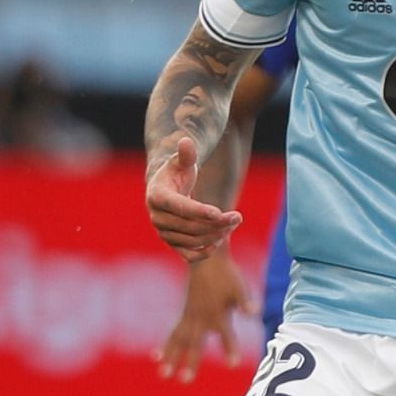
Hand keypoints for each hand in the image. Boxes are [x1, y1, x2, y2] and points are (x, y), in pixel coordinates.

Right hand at [145, 137, 241, 261]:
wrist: (166, 190)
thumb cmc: (176, 172)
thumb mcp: (181, 161)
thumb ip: (185, 154)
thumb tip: (186, 141)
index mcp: (158, 196)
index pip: (179, 207)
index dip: (199, 211)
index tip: (219, 213)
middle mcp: (157, 217)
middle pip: (189, 226)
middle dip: (216, 223)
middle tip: (238, 216)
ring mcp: (163, 232)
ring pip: (191, 240)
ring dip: (215, 234)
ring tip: (234, 223)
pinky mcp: (172, 243)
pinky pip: (187, 254)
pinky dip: (203, 252)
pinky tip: (219, 242)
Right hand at [156, 245, 256, 382]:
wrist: (207, 260)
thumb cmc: (226, 275)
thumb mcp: (239, 288)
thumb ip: (245, 302)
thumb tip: (254, 313)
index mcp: (217, 314)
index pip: (227, 335)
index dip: (231, 348)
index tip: (234, 365)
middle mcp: (202, 318)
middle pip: (195, 343)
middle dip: (191, 362)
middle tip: (185, 380)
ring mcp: (191, 317)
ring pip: (179, 341)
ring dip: (172, 357)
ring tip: (163, 375)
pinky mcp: (185, 315)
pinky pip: (173, 332)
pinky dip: (166, 345)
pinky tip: (157, 356)